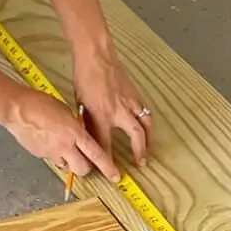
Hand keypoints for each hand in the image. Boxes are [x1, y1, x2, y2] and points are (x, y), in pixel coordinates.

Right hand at [5, 90, 119, 182]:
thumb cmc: (40, 103)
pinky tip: (48, 142)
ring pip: (67, 167)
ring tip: (63, 148)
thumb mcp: (66, 112)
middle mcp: (65, 146)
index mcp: (75, 132)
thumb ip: (76, 127)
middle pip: (82, 169)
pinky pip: (52, 160)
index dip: (107, 167)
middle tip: (85, 162)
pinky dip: (54, 155)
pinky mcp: (40, 155)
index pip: (96, 154)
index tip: (115, 176)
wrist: (17, 109)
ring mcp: (51, 153)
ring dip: (69, 162)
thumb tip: (80, 135)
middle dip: (86, 168)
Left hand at [72, 52, 152, 167]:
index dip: (108, 161)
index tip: (112, 173)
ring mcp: (130, 102)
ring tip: (148, 151)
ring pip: (146, 125)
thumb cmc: (85, 79)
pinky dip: (149, 125)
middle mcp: (119, 111)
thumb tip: (90, 141)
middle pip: (135, 136)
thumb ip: (88, 124)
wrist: (97, 57)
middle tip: (141, 164)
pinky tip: (148, 131)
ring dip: (149, 141)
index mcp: (101, 114)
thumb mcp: (80, 105)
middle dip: (139, 152)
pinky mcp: (136, 95)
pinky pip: (146, 113)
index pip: (106, 144)